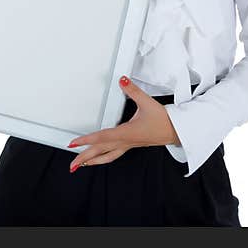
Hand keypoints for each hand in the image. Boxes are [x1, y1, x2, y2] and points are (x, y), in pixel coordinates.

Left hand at [66, 76, 180, 172]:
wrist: (176, 131)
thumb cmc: (163, 120)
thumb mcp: (147, 102)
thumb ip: (133, 90)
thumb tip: (122, 81)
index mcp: (127, 133)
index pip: (102, 137)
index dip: (86, 141)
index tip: (74, 143)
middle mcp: (125, 141)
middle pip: (101, 152)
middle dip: (85, 158)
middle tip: (71, 164)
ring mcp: (128, 145)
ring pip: (107, 157)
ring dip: (93, 162)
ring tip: (80, 165)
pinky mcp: (131, 145)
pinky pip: (113, 154)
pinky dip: (103, 158)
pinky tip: (99, 158)